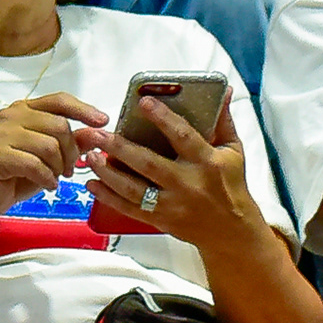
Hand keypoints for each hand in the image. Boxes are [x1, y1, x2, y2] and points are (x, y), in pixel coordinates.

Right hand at [0, 93, 109, 221]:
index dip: (84, 110)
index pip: (59, 100)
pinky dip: (47, 178)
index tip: (103, 121)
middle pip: (59, 126)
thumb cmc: (17, 174)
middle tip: (69, 169)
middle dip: (71, 152)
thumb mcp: (52, 158)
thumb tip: (98, 132)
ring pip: (49, 146)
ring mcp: (1, 133)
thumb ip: (73, 142)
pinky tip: (47, 184)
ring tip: (56, 177)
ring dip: (59, 167)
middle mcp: (12, 115)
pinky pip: (34, 164)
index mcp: (25, 108)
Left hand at [83, 93, 264, 251]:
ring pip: (134, 189)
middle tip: (98, 135)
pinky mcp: (161, 220)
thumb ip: (222, 121)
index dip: (163, 119)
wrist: (232, 232)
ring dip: (108, 173)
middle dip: (120, 148)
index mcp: (207, 162)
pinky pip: (130, 209)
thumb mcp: (233, 151)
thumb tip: (222, 90)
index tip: (143, 102)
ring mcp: (172, 205)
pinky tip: (92, 184)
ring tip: (89, 156)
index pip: (183, 136)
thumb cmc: (232, 186)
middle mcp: (187, 184)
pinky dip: (108, 198)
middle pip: (148, 164)